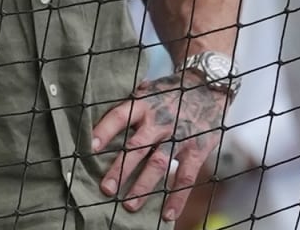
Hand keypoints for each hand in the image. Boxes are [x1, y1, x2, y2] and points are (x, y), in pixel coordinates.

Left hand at [90, 73, 228, 221]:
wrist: (209, 84)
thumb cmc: (170, 91)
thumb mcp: (148, 89)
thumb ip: (129, 105)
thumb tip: (96, 115)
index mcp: (144, 104)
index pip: (120, 116)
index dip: (105, 130)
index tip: (90, 147)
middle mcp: (160, 120)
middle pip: (137, 146)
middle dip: (121, 169)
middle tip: (106, 188)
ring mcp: (179, 136)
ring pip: (159, 164)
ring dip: (143, 186)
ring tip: (129, 205)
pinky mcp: (197, 149)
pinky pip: (186, 177)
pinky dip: (177, 197)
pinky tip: (166, 214)